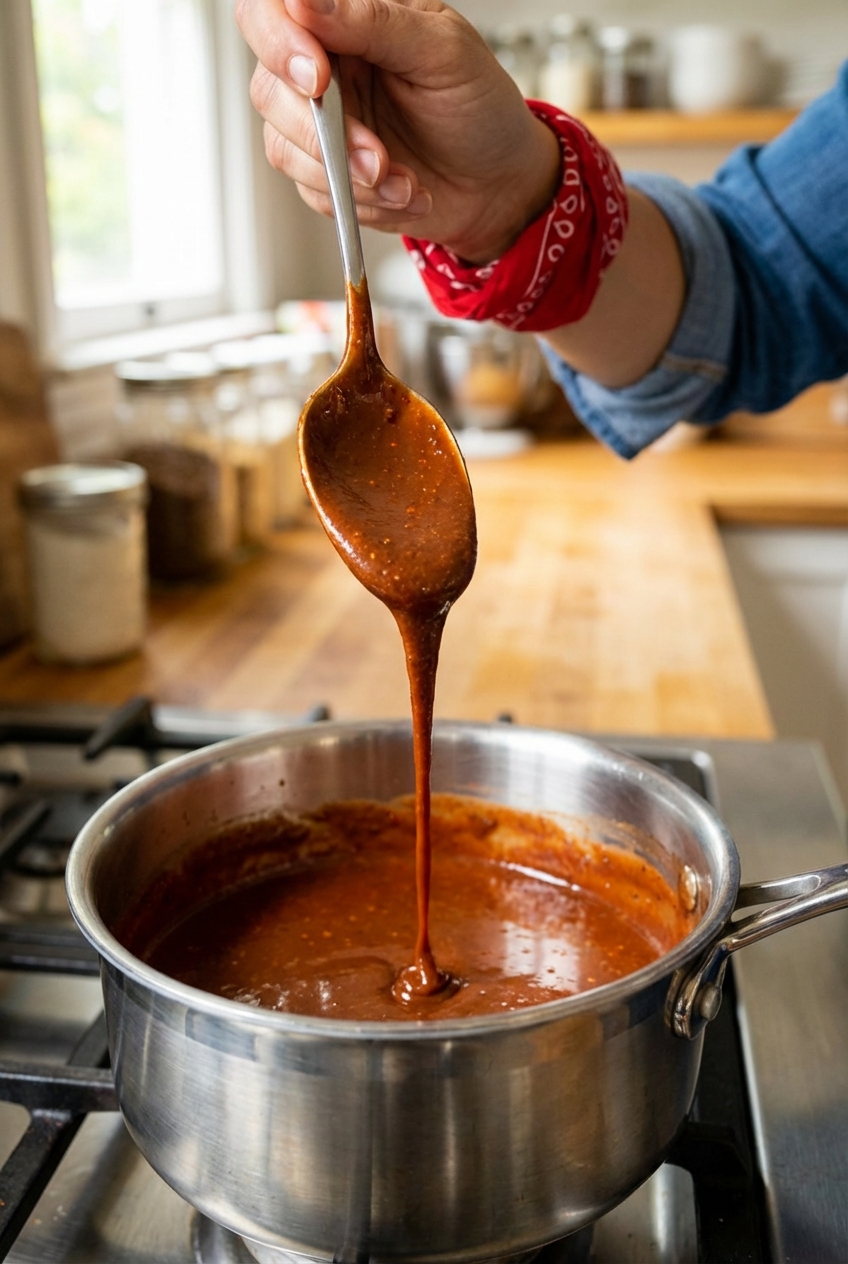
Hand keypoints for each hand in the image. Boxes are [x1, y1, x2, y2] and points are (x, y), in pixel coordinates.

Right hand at [235, 0, 560, 262]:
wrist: (497, 183)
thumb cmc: (478, 107)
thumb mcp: (443, 51)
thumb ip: (375, 22)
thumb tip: (305, 0)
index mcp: (346, 20)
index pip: (271, 11)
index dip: (279, 41)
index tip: (317, 77)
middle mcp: (323, 67)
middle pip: (269, 87)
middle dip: (320, 130)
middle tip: (373, 154)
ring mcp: (319, 123)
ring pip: (284, 145)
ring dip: (348, 174)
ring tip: (402, 178)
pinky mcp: (324, 173)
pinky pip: (312, 189)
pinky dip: (361, 201)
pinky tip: (402, 192)